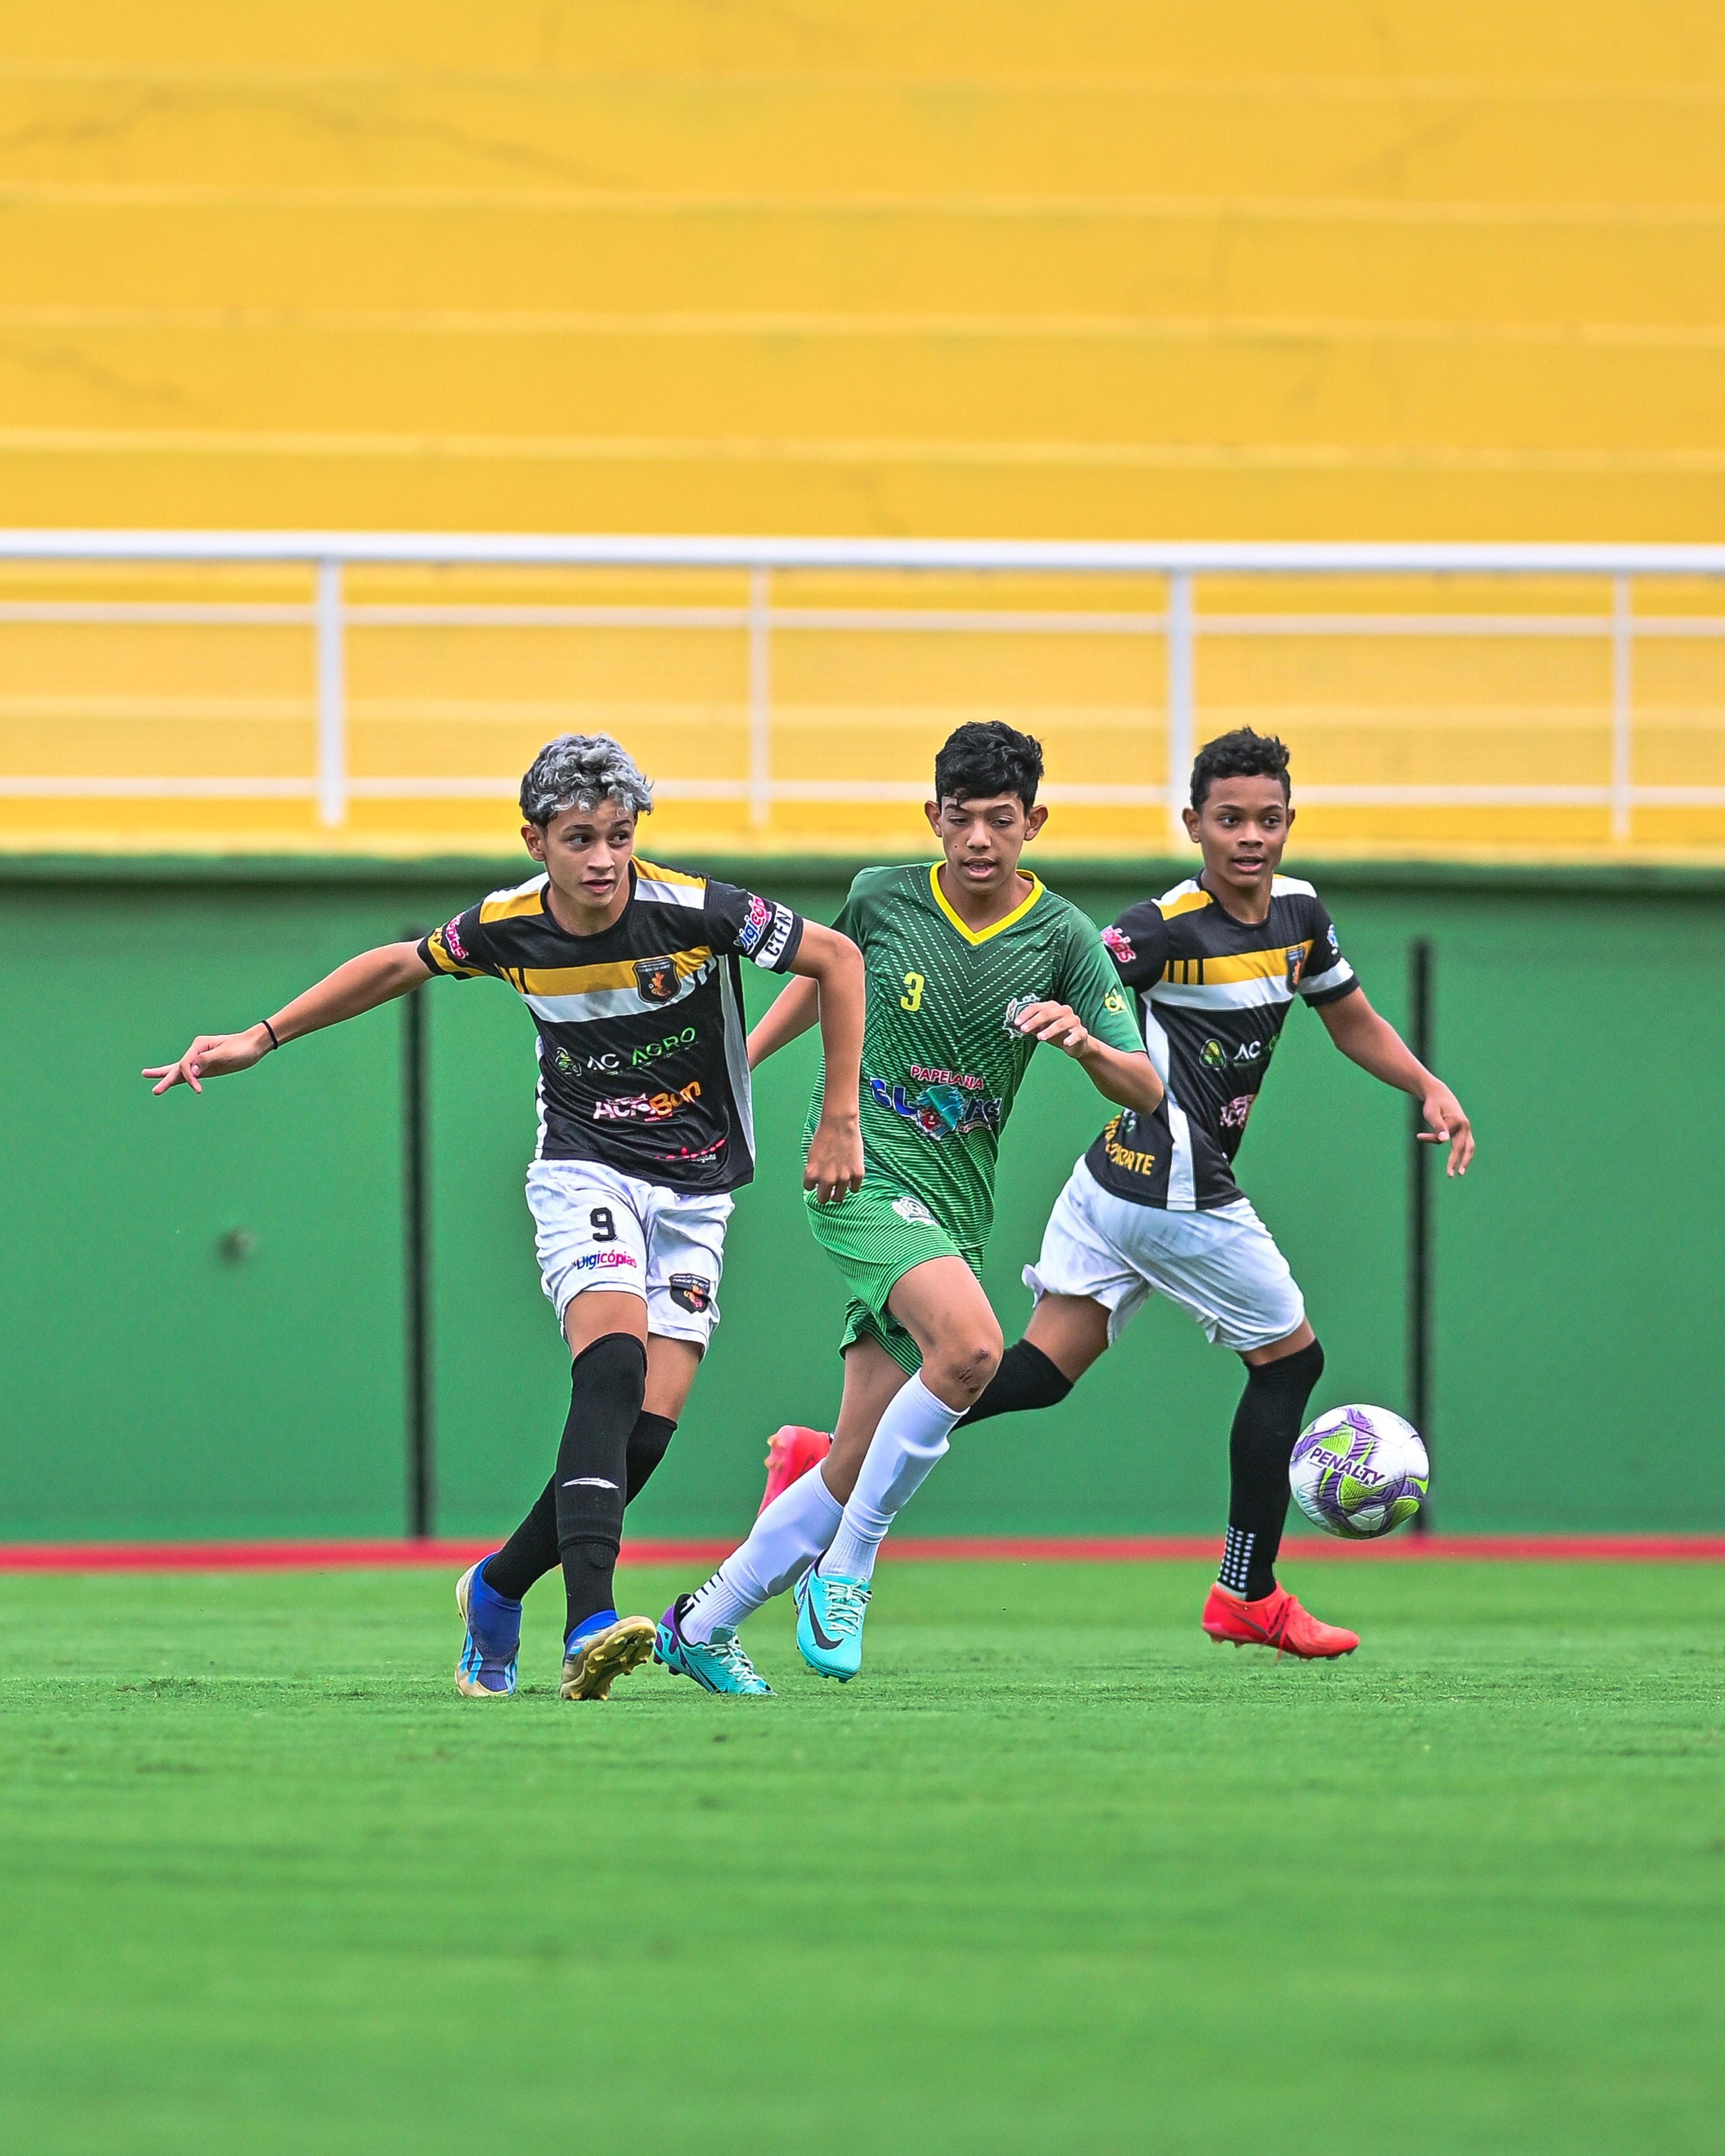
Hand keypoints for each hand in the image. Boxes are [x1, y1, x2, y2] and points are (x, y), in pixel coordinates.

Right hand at [143, 1025, 272, 1095]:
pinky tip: (171, 1083)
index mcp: (198, 1045)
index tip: (197, 1088)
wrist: (254, 1046)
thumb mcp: (225, 1053)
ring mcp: (200, 1061)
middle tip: (145, 1076)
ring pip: (180, 1071)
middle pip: (176, 1066)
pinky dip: (181, 1080)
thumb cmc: (241, 1048)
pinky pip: (191, 1076)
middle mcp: (196, 1052)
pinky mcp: (206, 1069)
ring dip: (167, 1077)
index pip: (185, 1064)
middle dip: (163, 1075)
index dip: (188, 1077)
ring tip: (151, 1081)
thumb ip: (207, 1061)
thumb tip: (191, 1070)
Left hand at [804, 1112, 864, 1204]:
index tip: (817, 1178)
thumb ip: (814, 1170)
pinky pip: (854, 1189)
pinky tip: (851, 1178)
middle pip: (823, 1199)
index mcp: (812, 1174)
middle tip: (828, 1190)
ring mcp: (843, 1177)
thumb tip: (817, 1182)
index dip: (813, 1183)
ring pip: (839, 1197)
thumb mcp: (811, 1155)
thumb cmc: (824, 1135)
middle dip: (824, 1194)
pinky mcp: (857, 1174)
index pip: (809, 1188)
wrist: (840, 1123)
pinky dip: (852, 1185)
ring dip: (838, 1192)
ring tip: (840, 1185)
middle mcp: (827, 1179)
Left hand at [1013, 1000, 1090, 1056]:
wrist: (1076, 1044)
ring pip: (1061, 1023)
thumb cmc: (1057, 1034)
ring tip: (1040, 1037)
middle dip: (1034, 1021)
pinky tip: (1065, 1043)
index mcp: (1053, 1007)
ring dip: (1050, 1030)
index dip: (1026, 1014)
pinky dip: (1071, 1038)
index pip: (1037, 1007)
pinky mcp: (1081, 1032)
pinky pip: (1077, 1034)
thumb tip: (1019, 1026)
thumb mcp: (1042, 1029)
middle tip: (1024, 1029)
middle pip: (1048, 1013)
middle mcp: (1064, 1011)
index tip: (1017, 1022)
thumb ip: (1032, 1027)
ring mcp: (1074, 1021)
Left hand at [1417, 1085, 1473, 1176]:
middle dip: (1459, 1162)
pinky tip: (1454, 1162)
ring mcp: (1465, 1129)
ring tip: (1460, 1172)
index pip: (1452, 1143)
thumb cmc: (1433, 1104)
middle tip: (1451, 1175)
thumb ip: (1437, 1127)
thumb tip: (1443, 1141)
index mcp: (1460, 1123)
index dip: (1439, 1146)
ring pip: (1468, 1148)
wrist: (1438, 1094)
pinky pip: (1461, 1145)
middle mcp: (1465, 1127)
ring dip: (1464, 1160)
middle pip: (1465, 1148)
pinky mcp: (1462, 1131)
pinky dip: (1458, 1153)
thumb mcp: (1431, 1113)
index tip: (1424, 1142)